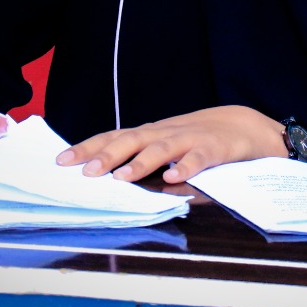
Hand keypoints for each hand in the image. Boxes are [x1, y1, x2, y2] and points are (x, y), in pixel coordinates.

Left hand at [56, 105, 291, 183]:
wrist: (244, 126)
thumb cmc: (198, 140)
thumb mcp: (167, 147)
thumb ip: (141, 160)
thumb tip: (106, 180)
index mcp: (151, 134)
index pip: (114, 137)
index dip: (88, 148)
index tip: (62, 161)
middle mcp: (166, 133)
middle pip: (132, 140)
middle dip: (107, 155)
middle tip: (85, 172)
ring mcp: (190, 139)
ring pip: (162, 148)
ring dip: (141, 162)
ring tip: (122, 178)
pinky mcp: (215, 149)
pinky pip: (200, 159)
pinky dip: (187, 168)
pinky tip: (175, 179)